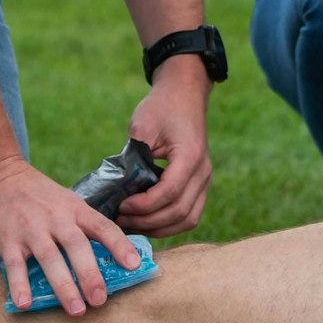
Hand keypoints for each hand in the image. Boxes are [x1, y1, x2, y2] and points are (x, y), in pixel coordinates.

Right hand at [0, 158, 138, 315]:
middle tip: (100, 300)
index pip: (103, 226)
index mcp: (75, 209)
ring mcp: (31, 229)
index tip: (134, 265)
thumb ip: (82, 227)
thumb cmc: (38, 196)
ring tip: (76, 310)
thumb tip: (109, 259)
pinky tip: (26, 304)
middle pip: (78, 246)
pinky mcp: (8, 239)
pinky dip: (20, 285)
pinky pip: (15, 265)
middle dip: (90, 274)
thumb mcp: (66, 203)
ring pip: (50, 258)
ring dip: (64, 286)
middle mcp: (56, 218)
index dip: (120, 245)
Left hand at [115, 70, 212, 235]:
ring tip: (131, 224)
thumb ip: (132, 158)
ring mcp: (205, 180)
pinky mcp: (201, 185)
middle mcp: (203, 172)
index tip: (120, 205)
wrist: (184, 95)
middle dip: (147, 221)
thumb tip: (117, 190)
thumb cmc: (162, 107)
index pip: (169, 192)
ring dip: (158, 228)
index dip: (143, 205)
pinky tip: (146, 222)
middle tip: (120, 219)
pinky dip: (169, 225)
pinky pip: (189, 215)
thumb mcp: (142, 127)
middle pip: (179, 212)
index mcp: (190, 156)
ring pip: (187, 219)